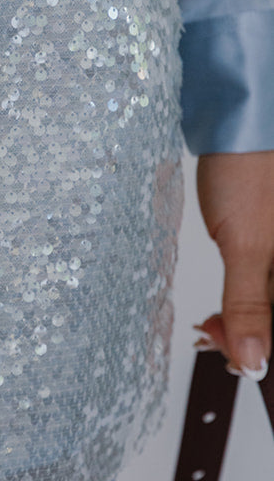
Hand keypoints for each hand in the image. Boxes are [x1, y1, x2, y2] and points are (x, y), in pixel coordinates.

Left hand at [193, 150, 273, 379]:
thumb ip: (251, 305)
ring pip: (273, 303)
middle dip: (255, 339)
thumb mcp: (247, 243)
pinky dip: (248, 301)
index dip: (268, 354)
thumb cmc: (249, 167)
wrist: (238, 118)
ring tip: (214, 326)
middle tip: (214, 337)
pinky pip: (268, 285)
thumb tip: (255, 362)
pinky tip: (225, 310)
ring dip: (248, 323)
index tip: (234, 361)